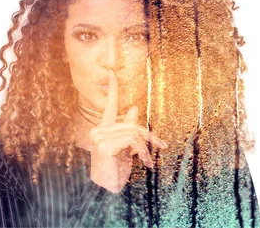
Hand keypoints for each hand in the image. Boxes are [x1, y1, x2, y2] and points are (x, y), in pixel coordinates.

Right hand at [89, 70, 167, 192]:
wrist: (109, 187)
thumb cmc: (117, 168)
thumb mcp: (127, 146)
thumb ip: (129, 127)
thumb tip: (134, 107)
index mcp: (103, 129)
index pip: (109, 106)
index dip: (112, 89)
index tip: (112, 72)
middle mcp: (98, 131)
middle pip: (131, 124)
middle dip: (149, 135)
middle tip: (162, 146)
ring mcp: (99, 138)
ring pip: (134, 132)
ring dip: (147, 147)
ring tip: (149, 161)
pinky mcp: (104, 145)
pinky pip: (132, 140)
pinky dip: (143, 151)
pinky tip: (146, 163)